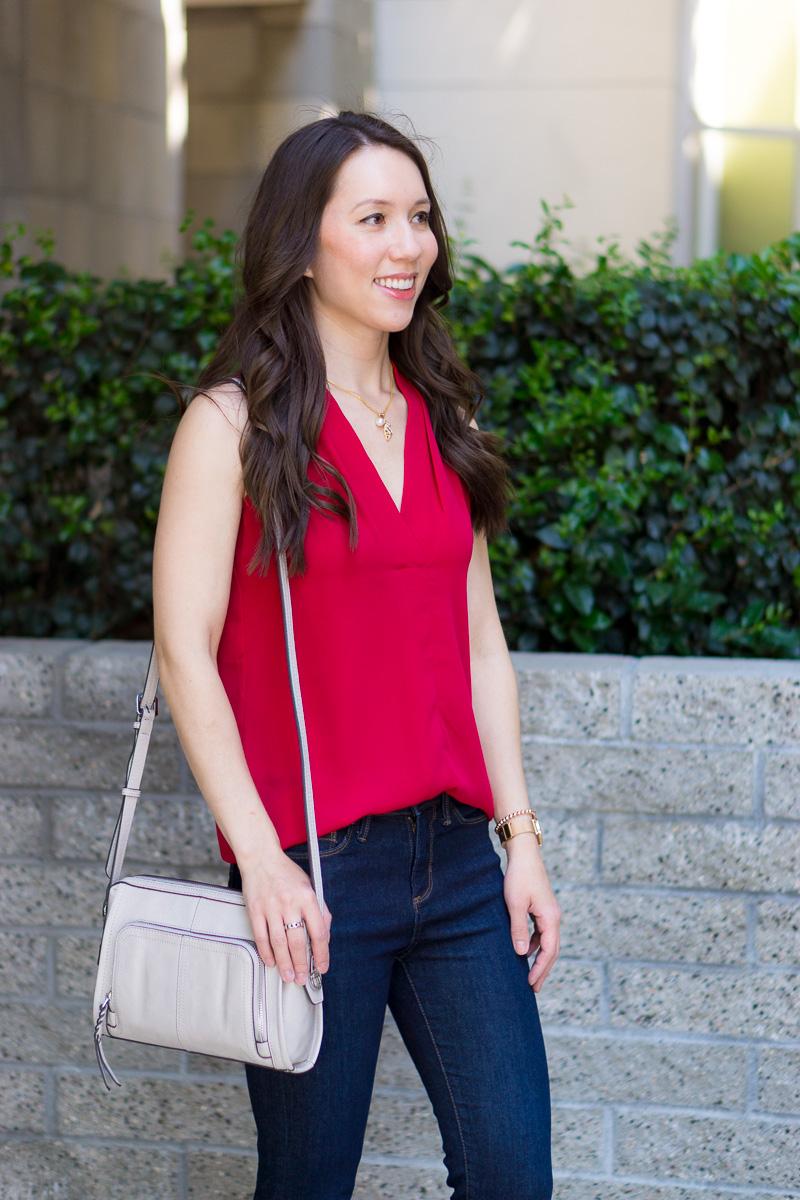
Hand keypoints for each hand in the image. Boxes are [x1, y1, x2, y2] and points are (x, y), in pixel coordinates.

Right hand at [239, 849, 331, 986]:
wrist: (262, 858)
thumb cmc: (287, 874)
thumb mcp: (310, 886)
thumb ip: (319, 910)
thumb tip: (324, 937)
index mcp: (308, 897)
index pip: (319, 932)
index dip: (321, 953)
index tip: (322, 967)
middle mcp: (290, 902)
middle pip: (298, 941)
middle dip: (302, 964)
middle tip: (303, 978)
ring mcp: (271, 907)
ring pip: (279, 943)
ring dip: (285, 963)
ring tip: (288, 976)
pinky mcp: (255, 910)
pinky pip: (261, 936)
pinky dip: (266, 952)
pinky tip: (271, 962)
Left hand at [502, 834, 560, 991]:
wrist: (524, 855)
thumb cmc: (519, 877)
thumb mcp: (515, 904)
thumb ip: (518, 928)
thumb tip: (521, 953)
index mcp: (550, 918)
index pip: (549, 950)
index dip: (541, 968)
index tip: (531, 983)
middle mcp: (554, 917)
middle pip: (551, 949)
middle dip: (543, 969)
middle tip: (533, 988)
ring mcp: (549, 913)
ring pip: (547, 942)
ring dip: (539, 958)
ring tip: (530, 974)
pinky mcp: (543, 909)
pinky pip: (542, 933)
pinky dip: (535, 945)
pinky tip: (525, 951)